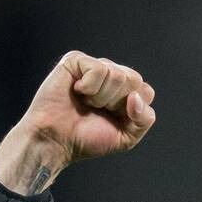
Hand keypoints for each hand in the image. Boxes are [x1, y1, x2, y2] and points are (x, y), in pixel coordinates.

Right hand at [0, 51, 156, 193]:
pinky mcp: (76, 61)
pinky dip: (90, 87)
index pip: (146, 91)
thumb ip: (144, 119)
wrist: (55, 140)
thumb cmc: (86, 138)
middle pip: (135, 80)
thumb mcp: (126, 137)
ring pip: (118, 75)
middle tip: (97, 110)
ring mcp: (93, 67)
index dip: (133, 110)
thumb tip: (136, 97)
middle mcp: (110, 76)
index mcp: (123, 92)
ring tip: (85, 102)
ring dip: (102, 97)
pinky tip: (76, 91)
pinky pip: (99, 68)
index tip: (113, 119)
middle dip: (117, 103)